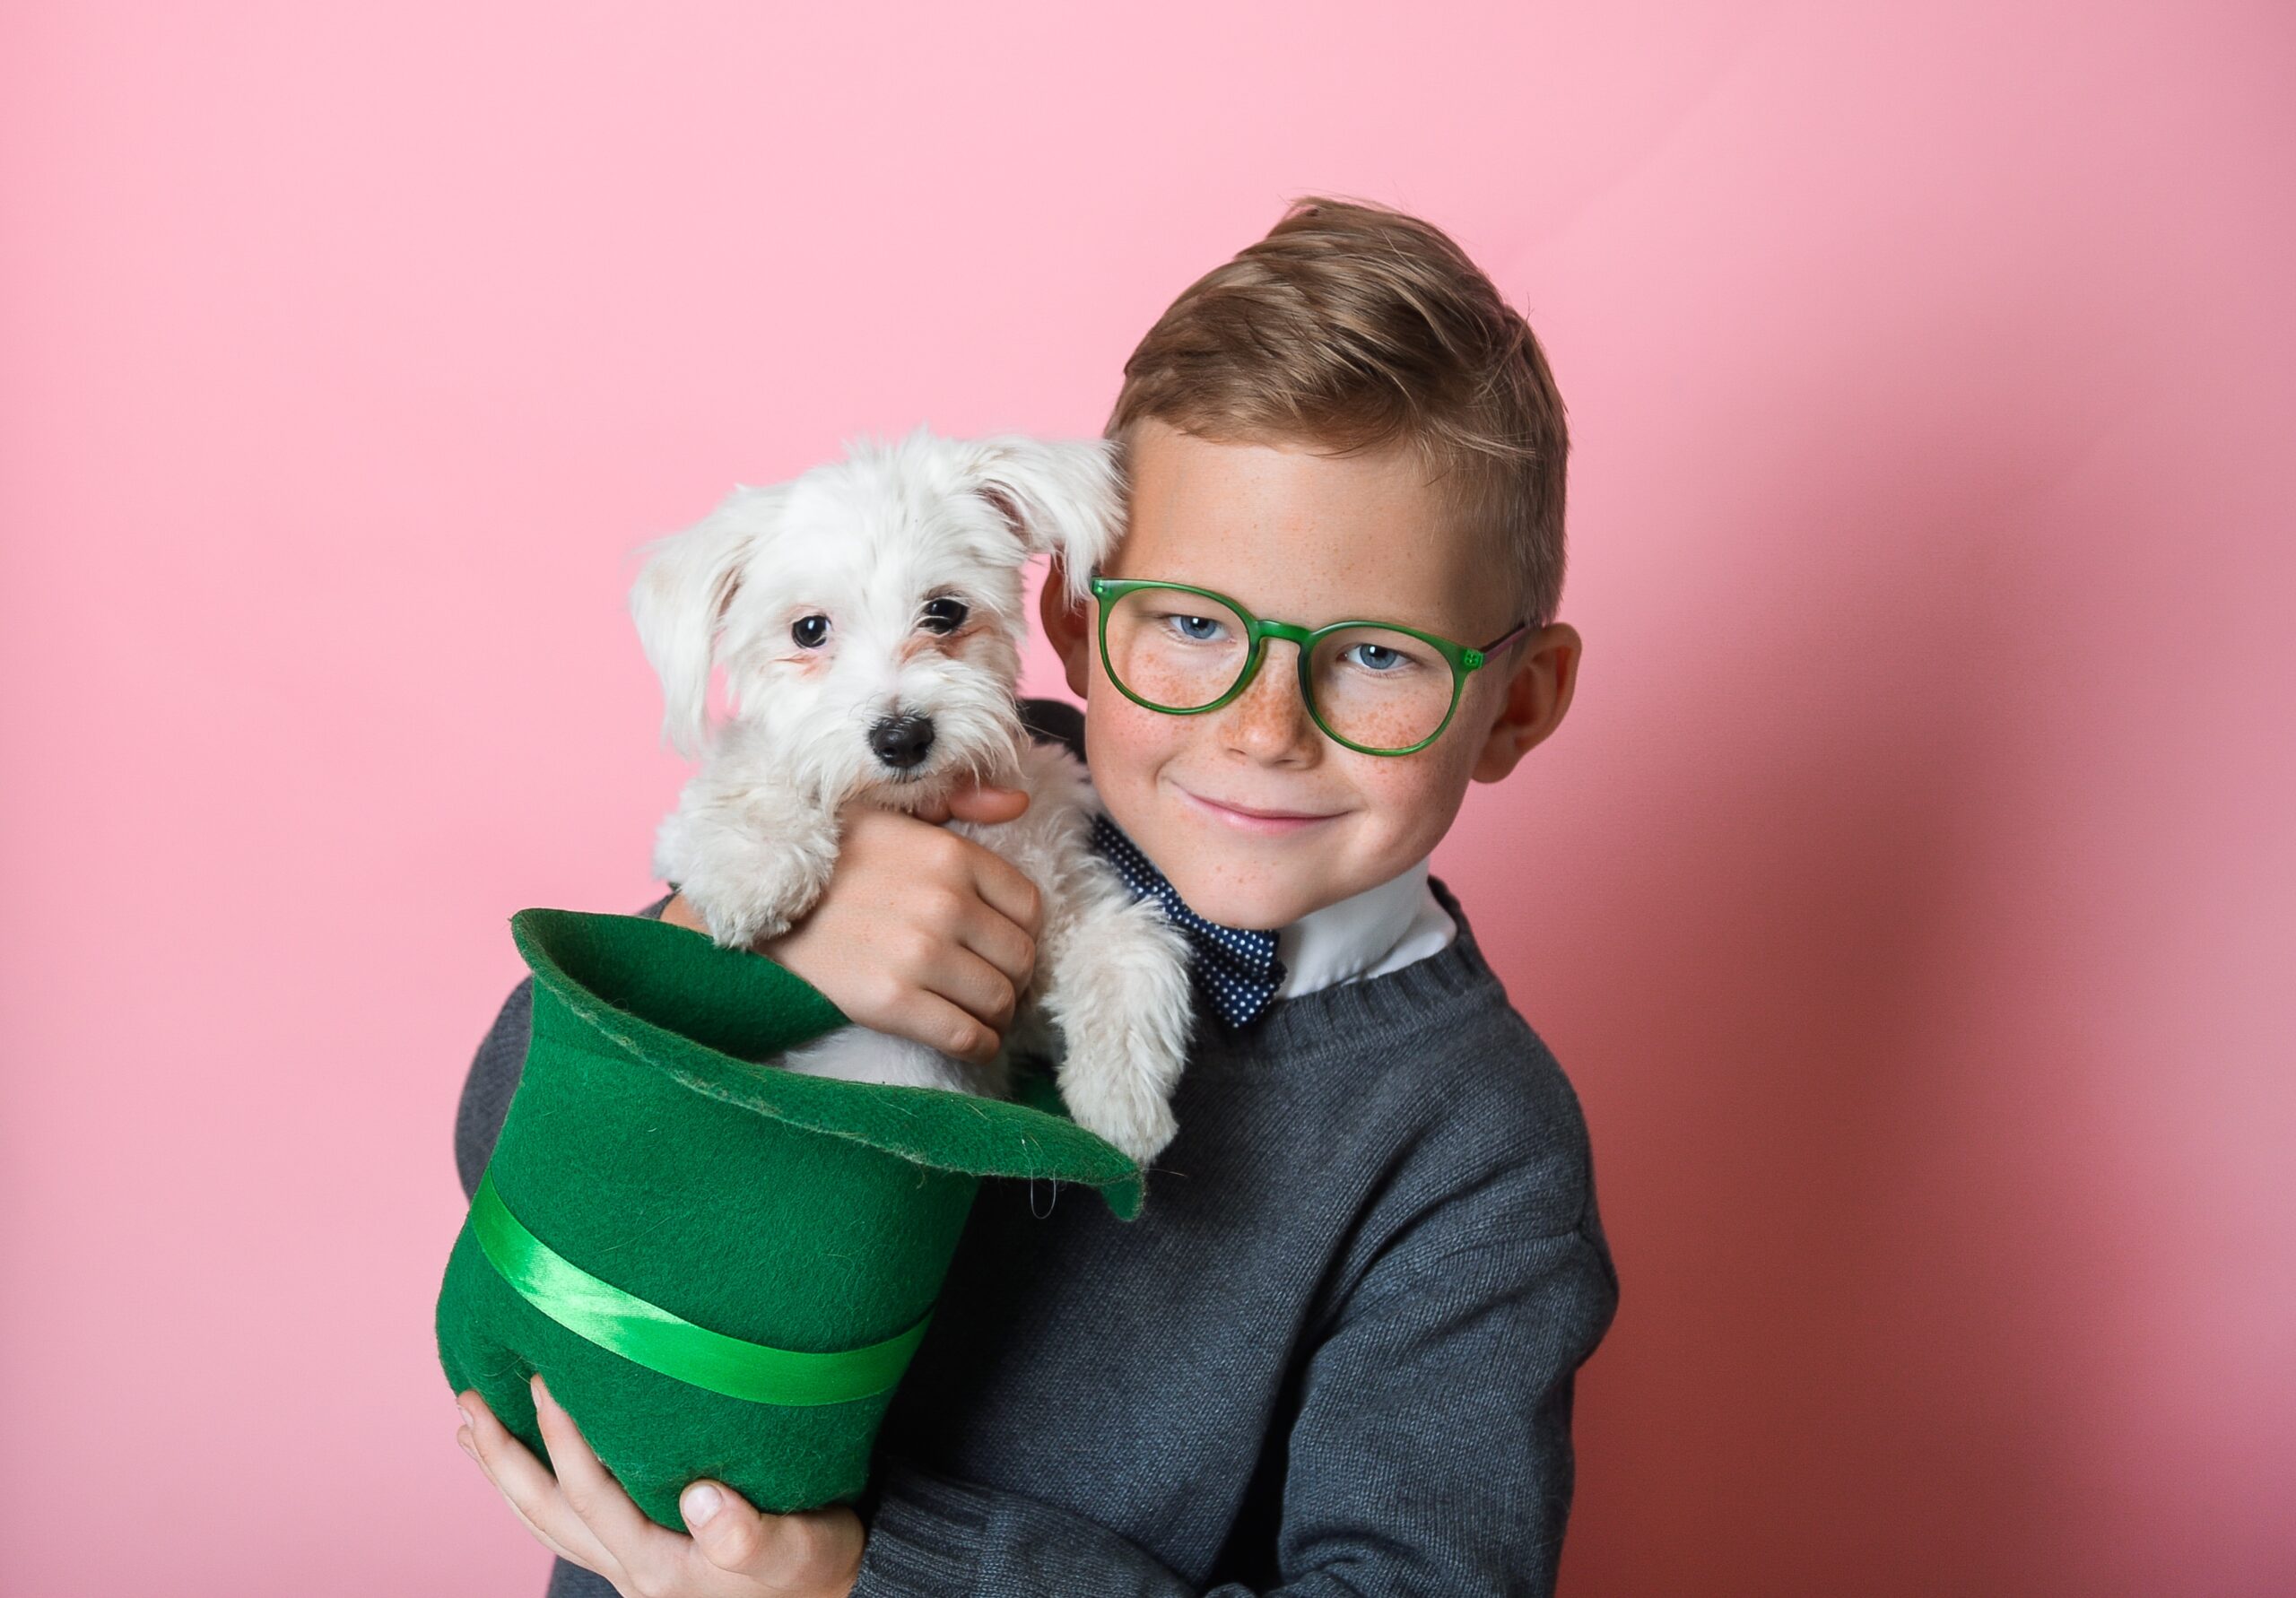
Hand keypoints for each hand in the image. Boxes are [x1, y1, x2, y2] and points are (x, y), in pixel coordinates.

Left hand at [455, 1378, 863, 1597]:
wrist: (833, 1592)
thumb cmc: (817, 1564)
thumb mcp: (798, 1546)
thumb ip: (749, 1533)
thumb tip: (698, 1497)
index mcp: (659, 1563)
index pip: (592, 1492)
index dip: (562, 1437)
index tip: (540, 1378)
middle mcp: (631, 1569)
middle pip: (547, 1511)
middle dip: (503, 1456)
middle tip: (468, 1401)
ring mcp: (631, 1565)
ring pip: (548, 1520)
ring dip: (506, 1473)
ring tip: (472, 1429)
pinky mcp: (641, 1555)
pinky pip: (569, 1521)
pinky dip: (537, 1489)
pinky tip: (532, 1464)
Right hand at [661, 776, 1039, 1066]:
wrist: (754, 902)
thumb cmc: (826, 856)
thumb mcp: (890, 810)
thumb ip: (958, 802)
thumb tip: (1019, 801)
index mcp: (951, 854)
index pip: (1029, 908)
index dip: (1020, 932)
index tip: (1000, 944)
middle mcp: (945, 902)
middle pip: (1021, 958)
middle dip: (1013, 977)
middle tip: (989, 983)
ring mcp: (920, 954)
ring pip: (999, 1001)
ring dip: (995, 1014)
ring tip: (976, 1012)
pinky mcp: (893, 1001)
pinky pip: (967, 1036)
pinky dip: (977, 1045)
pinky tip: (966, 1040)